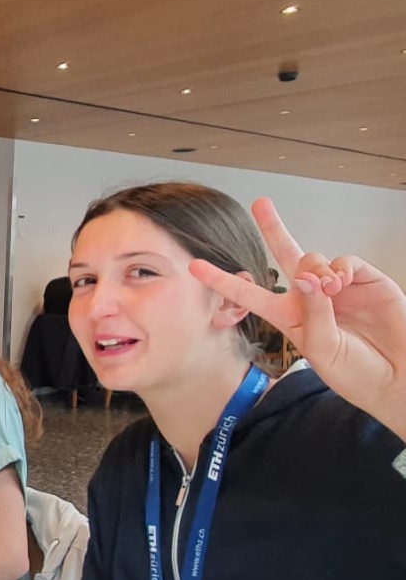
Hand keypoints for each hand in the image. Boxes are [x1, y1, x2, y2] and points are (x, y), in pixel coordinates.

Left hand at [189, 198, 405, 436]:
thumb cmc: (356, 373)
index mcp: (289, 318)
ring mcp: (337, 287)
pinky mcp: (365, 280)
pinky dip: (340, 267)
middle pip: (286, 256)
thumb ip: (313, 313)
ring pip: (313, 259)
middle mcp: (310, 298)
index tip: (194, 266)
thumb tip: (307, 278)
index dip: (223, 281)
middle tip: (260, 203)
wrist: (398, 376)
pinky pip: (345, 261)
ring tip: (330, 290)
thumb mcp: (323, 349)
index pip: (250, 296)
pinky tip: (341, 282)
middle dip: (273, 227)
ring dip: (315, 269)